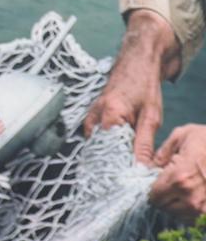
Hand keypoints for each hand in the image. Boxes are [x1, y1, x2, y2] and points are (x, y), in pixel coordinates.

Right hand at [83, 10, 178, 163]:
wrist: (136, 61)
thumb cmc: (144, 83)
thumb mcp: (151, 116)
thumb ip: (144, 143)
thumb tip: (140, 166)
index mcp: (109, 116)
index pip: (108, 153)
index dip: (117, 167)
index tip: (126, 178)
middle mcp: (94, 118)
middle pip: (100, 152)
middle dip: (113, 163)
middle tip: (126, 173)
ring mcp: (90, 117)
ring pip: (97, 146)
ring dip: (109, 154)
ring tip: (123, 160)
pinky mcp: (91, 118)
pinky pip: (96, 139)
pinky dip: (106, 146)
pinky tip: (117, 148)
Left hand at [151, 124, 205, 220]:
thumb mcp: (183, 135)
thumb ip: (161, 153)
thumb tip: (148, 167)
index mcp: (180, 179)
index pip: (153, 197)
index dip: (154, 189)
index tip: (159, 182)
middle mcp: (192, 198)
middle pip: (165, 208)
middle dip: (166, 197)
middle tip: (175, 185)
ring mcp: (205, 209)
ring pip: (181, 215)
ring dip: (180, 204)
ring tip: (189, 188)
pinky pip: (196, 220)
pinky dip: (193, 210)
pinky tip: (197, 195)